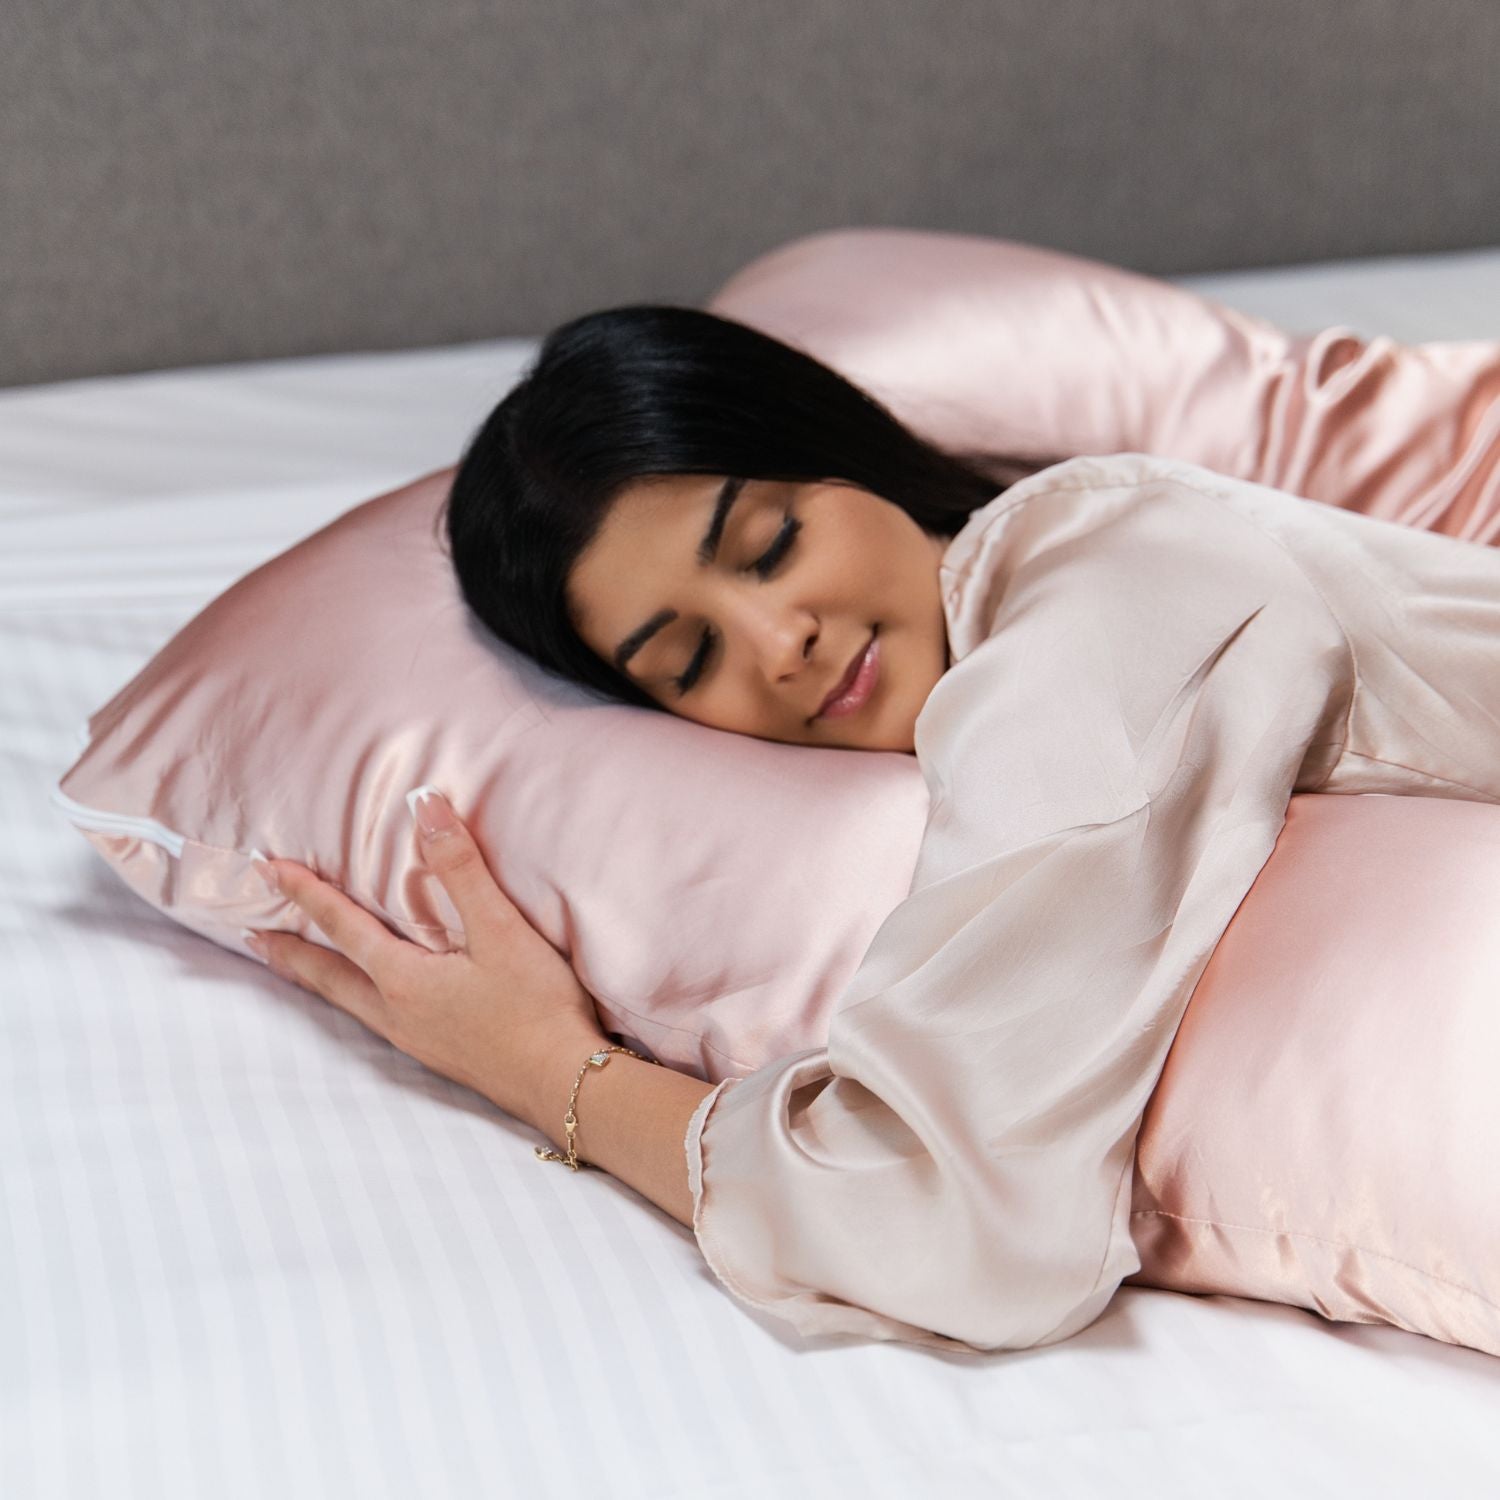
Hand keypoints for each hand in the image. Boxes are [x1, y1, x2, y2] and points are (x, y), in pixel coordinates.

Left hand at [243, 787, 606, 1128]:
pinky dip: (355, 998)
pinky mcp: (440, 1054)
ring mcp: (416, 1040)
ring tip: (297, 965)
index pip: (341, 926)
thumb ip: (461, 869)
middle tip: (253, 934)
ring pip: (350, 1002)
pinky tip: (376, 999)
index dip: (304, 893)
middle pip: (329, 976)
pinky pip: (377, 1018)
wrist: (566, 1083)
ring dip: (319, 978)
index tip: (267, 868)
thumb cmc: (536, 1007)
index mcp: (403, 980)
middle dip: (289, 950)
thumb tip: (425, 806)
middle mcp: (397, 1013)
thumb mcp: (500, 930)